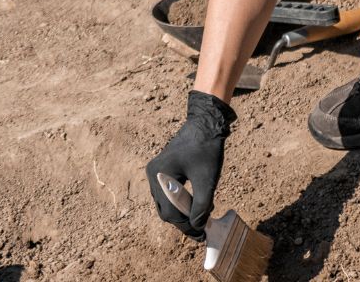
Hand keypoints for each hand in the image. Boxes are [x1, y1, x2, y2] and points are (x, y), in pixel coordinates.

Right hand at [146, 90, 234, 239]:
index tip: (202, 236)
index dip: (187, 227)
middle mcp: (153, 175)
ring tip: (201, 217)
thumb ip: (201, 206)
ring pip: (165, 204)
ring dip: (181, 213)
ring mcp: (156, 172)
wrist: (205, 125)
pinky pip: (167, 194)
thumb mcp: (206, 180)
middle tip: (201, 230)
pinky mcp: (163, 170)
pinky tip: (196, 203)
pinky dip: (180, 203)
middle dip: (183, 222)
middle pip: (164, 211)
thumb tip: (198, 226)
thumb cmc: (206, 150)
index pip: (170, 213)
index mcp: (159, 176)